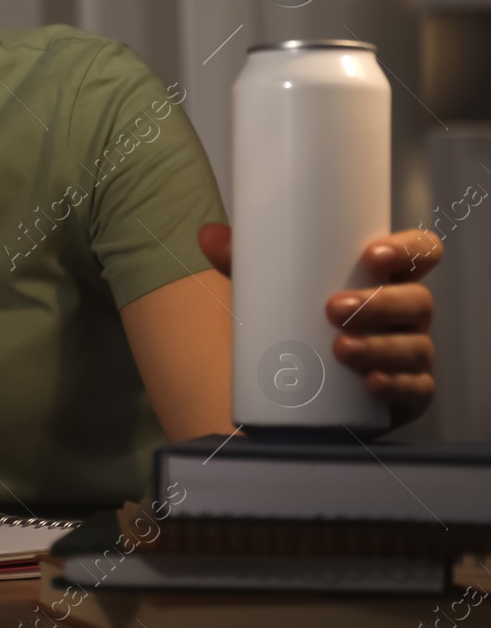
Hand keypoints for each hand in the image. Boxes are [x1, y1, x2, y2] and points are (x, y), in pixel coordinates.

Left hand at [198, 223, 442, 427]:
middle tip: (333, 310)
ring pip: (415, 346)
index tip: (371, 255)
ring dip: (382, 346)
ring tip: (340, 349)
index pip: (420, 253)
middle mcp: (407, 314)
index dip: (408, 249)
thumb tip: (208, 234)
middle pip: (417, 300)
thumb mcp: (273, 290)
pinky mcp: (408, 394)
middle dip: (379, 303)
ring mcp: (411, 353)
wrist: (302, 390)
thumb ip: (243, 262)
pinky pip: (415, 391)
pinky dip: (396, 387)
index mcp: (386, 278)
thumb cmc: (298, 322)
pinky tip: (372, 384)